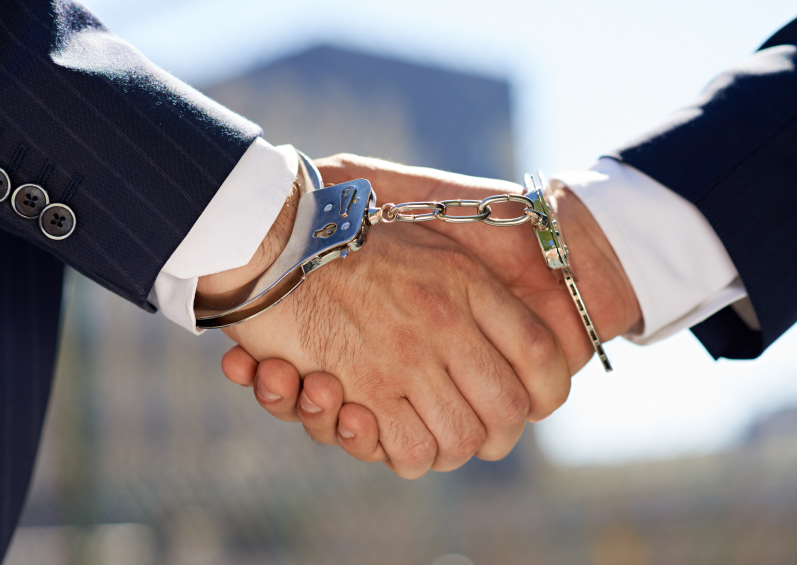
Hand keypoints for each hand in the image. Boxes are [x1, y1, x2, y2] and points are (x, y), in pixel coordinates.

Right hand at [223, 155, 642, 466]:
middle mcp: (445, 321)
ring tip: (425, 432)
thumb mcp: (427, 248)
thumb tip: (507, 333)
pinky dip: (404, 453)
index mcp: (467, 282)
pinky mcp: (363, 385)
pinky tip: (389, 432)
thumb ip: (470, 290)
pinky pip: (410, 450)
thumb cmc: (348, 243)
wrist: (278, 239)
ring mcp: (406, 356)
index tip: (534, 406)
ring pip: (461, 439)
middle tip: (475, 434)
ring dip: (446, 447)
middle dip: (497, 434)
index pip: (541, 353)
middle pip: (508, 409)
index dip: (544, 392)